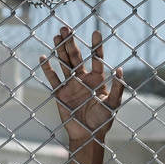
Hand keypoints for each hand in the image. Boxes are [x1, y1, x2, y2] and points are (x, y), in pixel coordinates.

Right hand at [39, 27, 124, 146]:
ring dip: (60, 50)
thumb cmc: (103, 121)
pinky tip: (44, 57)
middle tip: (66, 28)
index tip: (95, 32)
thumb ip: (118, 88)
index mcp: (98, 79)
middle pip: (76, 57)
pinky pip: (53, 79)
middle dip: (71, 42)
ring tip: (57, 35)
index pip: (97, 58)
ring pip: (64, 63)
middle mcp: (83, 78)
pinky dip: (48, 69)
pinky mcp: (60, 93)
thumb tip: (120, 69)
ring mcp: (71, 85)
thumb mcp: (113, 104)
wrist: (87, 135)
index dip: (96, 46)